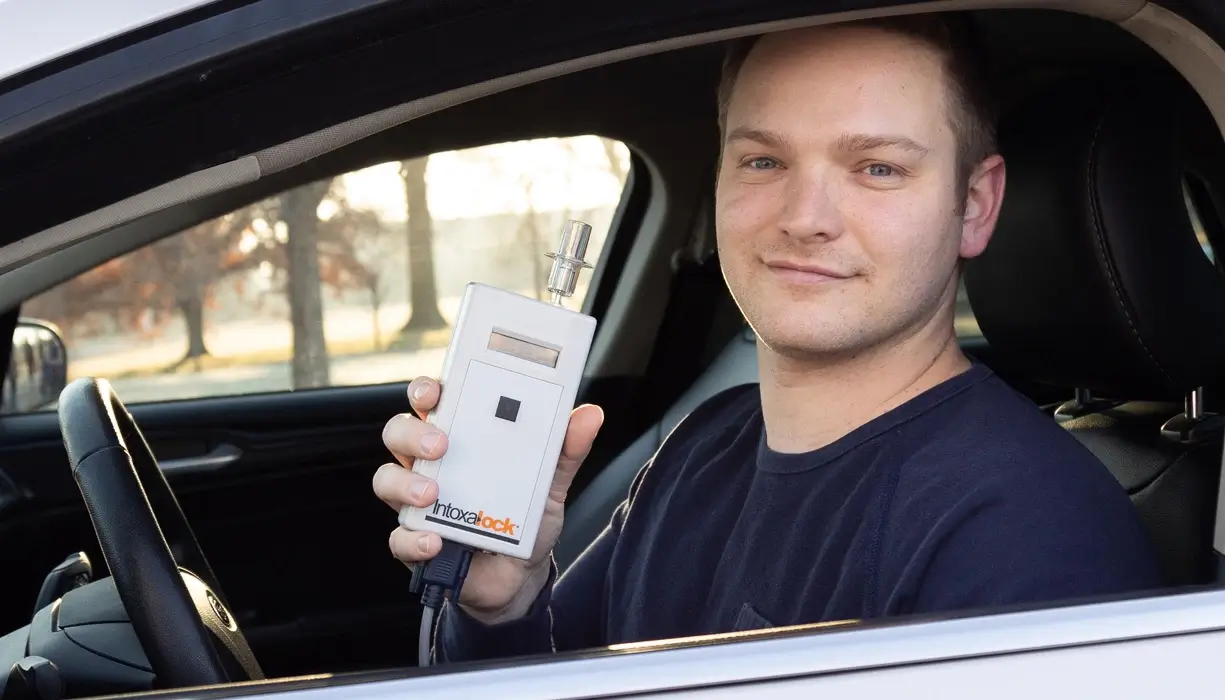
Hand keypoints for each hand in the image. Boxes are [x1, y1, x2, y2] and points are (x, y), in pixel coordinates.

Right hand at [373, 376, 603, 623]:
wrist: (522, 578)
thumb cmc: (525, 519)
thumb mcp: (550, 483)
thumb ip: (565, 451)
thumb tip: (589, 415)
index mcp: (459, 439)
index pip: (433, 403)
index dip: (427, 390)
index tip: (436, 391)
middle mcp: (431, 466)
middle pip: (400, 433)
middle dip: (413, 433)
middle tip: (441, 444)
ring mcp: (418, 504)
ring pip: (387, 480)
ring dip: (405, 483)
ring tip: (435, 494)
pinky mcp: (416, 543)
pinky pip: (399, 539)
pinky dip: (413, 540)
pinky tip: (435, 542)